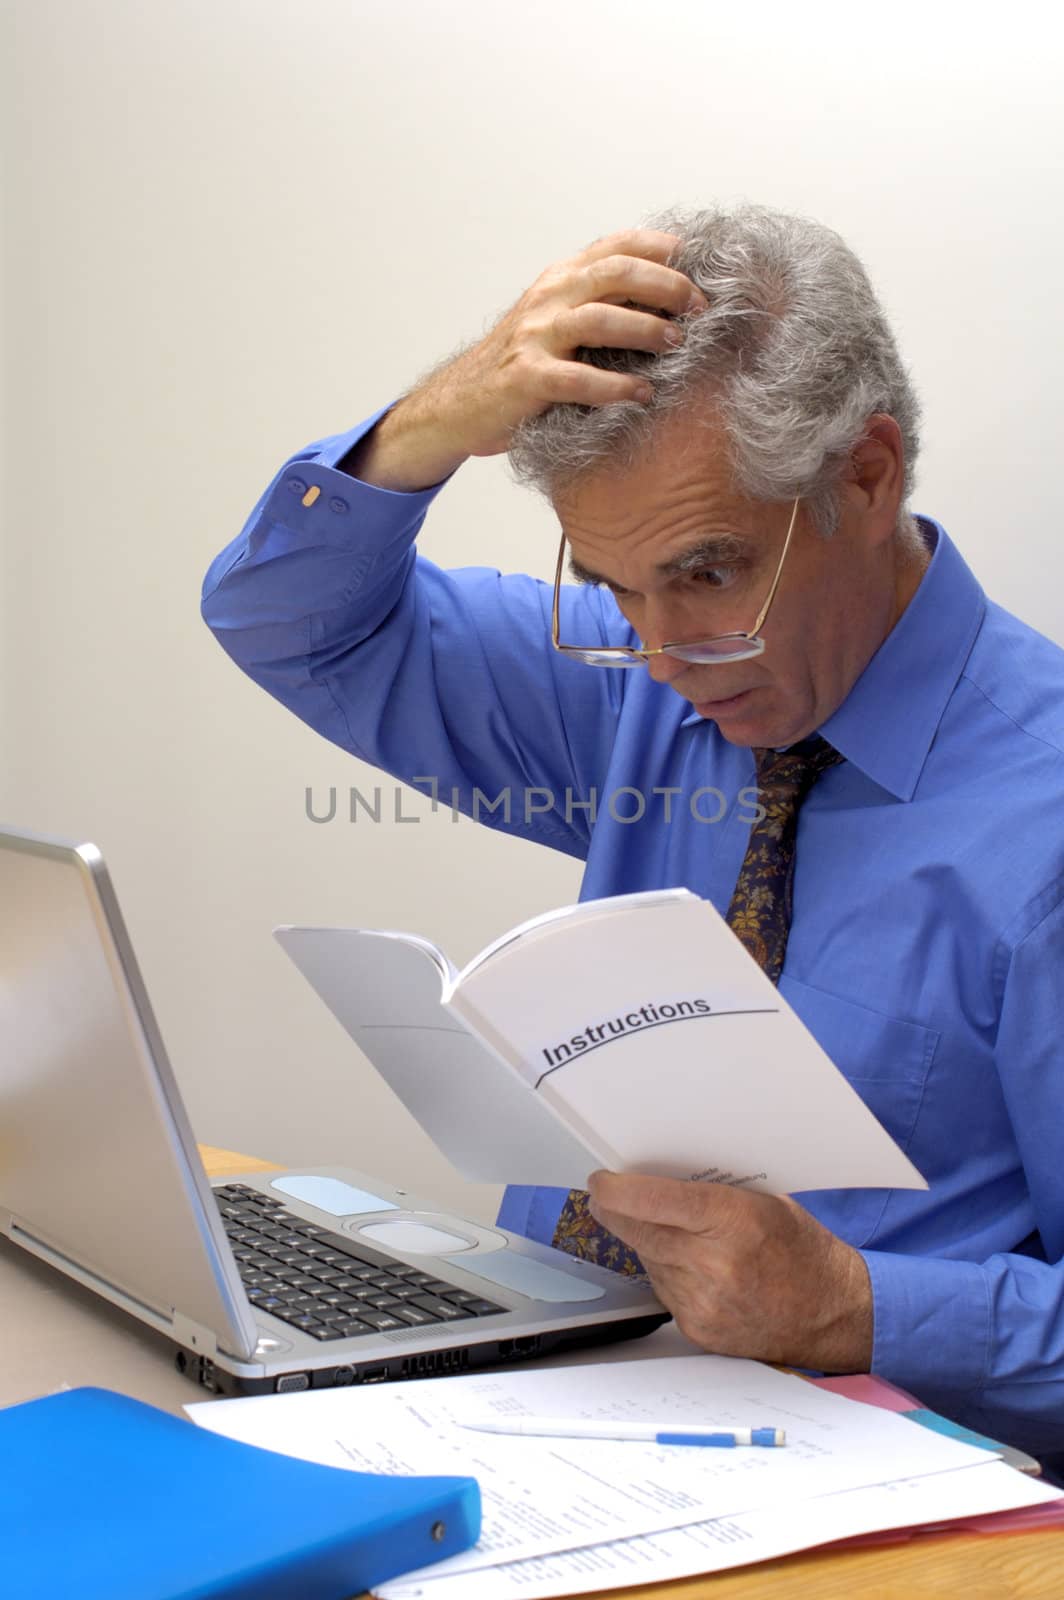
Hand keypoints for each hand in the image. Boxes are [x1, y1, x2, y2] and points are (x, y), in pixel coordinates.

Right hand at [351, 230, 707, 490]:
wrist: (459, 403)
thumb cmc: (519, 366)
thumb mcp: (556, 321)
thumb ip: (598, 304)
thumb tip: (669, 304)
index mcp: (559, 279)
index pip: (616, 246)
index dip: (661, 249)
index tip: (699, 262)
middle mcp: (548, 298)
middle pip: (615, 273)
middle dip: (665, 285)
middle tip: (700, 306)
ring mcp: (534, 336)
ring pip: (598, 318)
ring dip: (645, 329)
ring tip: (678, 343)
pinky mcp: (526, 378)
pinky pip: (577, 378)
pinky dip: (615, 386)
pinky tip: (642, 394)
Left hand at [588, 1171, 873, 1371]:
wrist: (831, 1313)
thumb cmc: (801, 1248)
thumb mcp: (763, 1203)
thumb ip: (710, 1194)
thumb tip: (654, 1181)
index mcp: (732, 1221)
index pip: (654, 1201)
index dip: (617, 1190)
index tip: (601, 1180)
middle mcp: (713, 1264)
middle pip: (638, 1232)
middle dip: (614, 1212)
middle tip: (603, 1197)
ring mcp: (704, 1302)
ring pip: (647, 1260)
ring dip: (644, 1243)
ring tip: (664, 1230)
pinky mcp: (698, 1330)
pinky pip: (663, 1290)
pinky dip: (666, 1274)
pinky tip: (688, 1266)